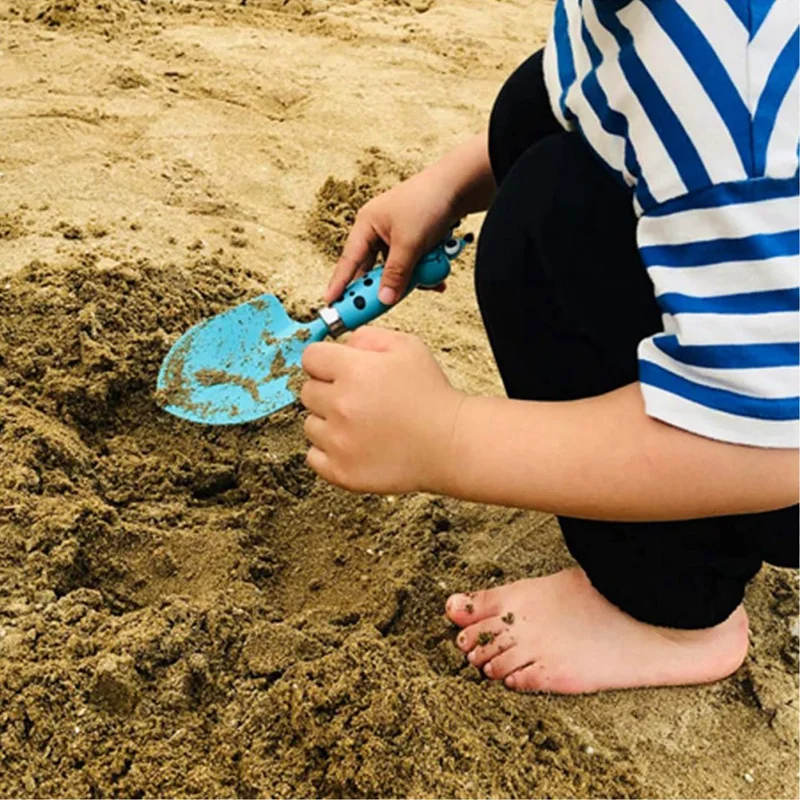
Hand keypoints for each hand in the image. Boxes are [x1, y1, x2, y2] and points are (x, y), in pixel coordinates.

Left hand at [300, 327, 463, 493]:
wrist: (451, 444)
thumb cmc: (432, 397)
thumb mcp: (408, 347)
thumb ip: (368, 337)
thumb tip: (343, 344)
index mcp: (353, 371)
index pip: (310, 358)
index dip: (325, 362)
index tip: (337, 371)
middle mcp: (340, 405)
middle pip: (307, 392)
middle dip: (328, 391)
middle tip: (358, 399)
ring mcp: (338, 441)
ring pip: (310, 425)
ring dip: (329, 423)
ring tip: (362, 424)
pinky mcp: (341, 471)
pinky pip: (313, 456)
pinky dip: (329, 451)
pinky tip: (355, 445)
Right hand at [324, 170, 457, 306]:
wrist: (460, 185)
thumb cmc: (428, 201)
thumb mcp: (409, 243)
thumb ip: (396, 274)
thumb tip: (384, 299)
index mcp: (367, 224)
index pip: (348, 261)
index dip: (339, 284)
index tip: (331, 302)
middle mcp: (378, 231)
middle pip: (373, 269)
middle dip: (385, 285)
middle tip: (383, 304)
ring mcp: (397, 237)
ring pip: (397, 270)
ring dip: (412, 278)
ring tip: (427, 275)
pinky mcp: (415, 241)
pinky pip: (413, 265)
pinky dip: (424, 271)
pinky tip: (436, 274)